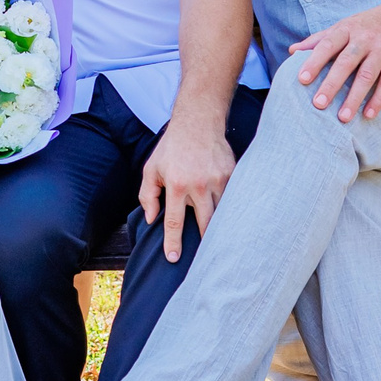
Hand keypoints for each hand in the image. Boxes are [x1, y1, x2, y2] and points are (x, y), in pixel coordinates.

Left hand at [138, 116, 234, 263]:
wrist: (198, 122)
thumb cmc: (172, 148)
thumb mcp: (151, 169)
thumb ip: (148, 195)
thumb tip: (151, 219)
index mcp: (176, 185)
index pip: (174, 221)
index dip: (173, 242)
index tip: (174, 258)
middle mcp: (198, 185)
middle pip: (204, 223)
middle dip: (204, 243)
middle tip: (203, 258)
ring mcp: (218, 180)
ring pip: (222, 213)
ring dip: (219, 228)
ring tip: (218, 243)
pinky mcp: (232, 175)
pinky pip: (232, 199)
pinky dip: (230, 210)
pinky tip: (230, 221)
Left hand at [290, 0, 380, 122]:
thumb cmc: (369, 23)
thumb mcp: (344, 25)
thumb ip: (319, 39)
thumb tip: (292, 51)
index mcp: (347, 29)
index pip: (327, 45)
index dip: (314, 61)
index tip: (301, 79)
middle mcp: (365, 38)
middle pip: (346, 63)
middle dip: (332, 84)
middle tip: (318, 104)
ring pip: (367, 75)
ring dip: (354, 97)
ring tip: (342, 117)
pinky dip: (379, 99)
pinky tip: (368, 114)